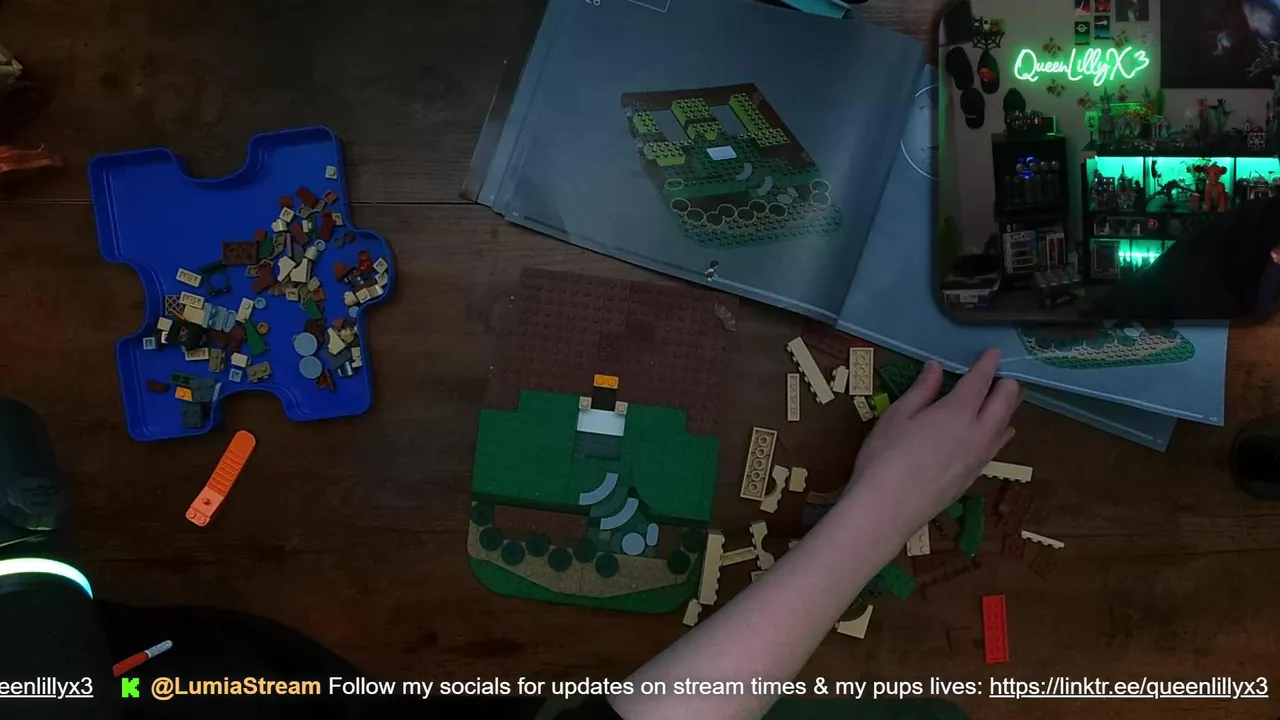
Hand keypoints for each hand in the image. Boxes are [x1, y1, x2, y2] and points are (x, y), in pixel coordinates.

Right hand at [843, 350, 1021, 539]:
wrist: (888, 508)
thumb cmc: (885, 456)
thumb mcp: (898, 416)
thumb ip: (922, 390)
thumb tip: (935, 368)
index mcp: (958, 412)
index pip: (981, 381)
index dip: (988, 365)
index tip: (993, 353)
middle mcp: (978, 432)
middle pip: (1005, 403)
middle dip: (1006, 385)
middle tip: (1001, 376)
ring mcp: (980, 457)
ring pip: (1006, 427)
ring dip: (1008, 409)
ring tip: (1004, 400)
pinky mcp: (974, 476)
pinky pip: (996, 447)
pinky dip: (1000, 432)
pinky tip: (993, 433)